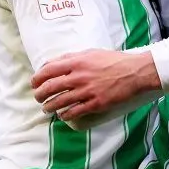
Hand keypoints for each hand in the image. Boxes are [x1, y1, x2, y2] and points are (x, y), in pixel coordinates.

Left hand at [31, 50, 159, 118]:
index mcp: (77, 62)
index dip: (37, 78)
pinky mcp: (95, 103)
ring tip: (47, 109)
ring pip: (59, 102)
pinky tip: (63, 116)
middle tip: (38, 98)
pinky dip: (65, 115)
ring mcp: (87, 91)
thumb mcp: (91, 53)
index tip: (34, 83)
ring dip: (49, 107)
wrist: (134, 72)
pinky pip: (74, 112)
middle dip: (40, 95)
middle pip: (51, 88)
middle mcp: (79, 77)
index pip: (48, 70)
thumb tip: (52, 63)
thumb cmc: (113, 61)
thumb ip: (71, 57)